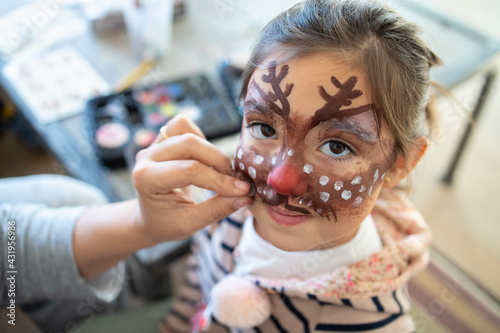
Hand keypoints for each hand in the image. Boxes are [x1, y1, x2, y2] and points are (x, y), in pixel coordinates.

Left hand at [132, 115, 252, 242]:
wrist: (147, 218)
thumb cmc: (165, 223)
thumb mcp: (190, 224)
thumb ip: (217, 209)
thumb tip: (246, 197)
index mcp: (146, 179)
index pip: (189, 170)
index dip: (219, 179)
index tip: (242, 190)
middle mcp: (146, 157)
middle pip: (189, 143)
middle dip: (218, 161)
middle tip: (234, 181)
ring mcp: (152, 145)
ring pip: (186, 130)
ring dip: (209, 149)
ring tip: (218, 171)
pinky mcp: (161, 140)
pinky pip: (184, 126)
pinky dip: (200, 139)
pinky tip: (205, 159)